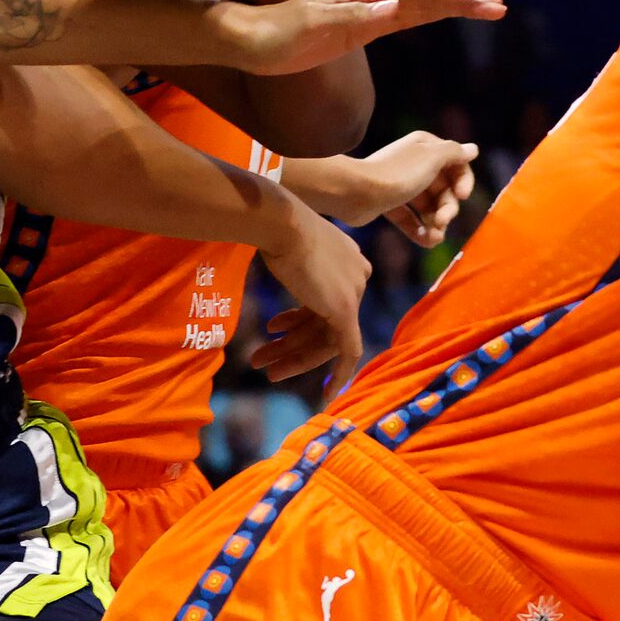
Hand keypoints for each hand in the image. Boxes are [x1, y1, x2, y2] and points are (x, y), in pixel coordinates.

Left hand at [224, 0, 504, 73]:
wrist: (248, 41)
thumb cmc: (276, 34)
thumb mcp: (312, 29)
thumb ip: (353, 18)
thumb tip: (393, 8)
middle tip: (500, 4)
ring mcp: (366, 10)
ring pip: (421, 5)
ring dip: (454, 7)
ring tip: (489, 10)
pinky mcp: (361, 27)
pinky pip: (406, 18)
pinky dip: (430, 16)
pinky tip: (445, 14)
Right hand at [247, 202, 370, 390]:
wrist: (281, 222)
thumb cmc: (275, 227)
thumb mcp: (288, 244)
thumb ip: (295, 263)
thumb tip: (276, 259)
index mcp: (348, 259)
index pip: (325, 301)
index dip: (297, 321)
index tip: (274, 329)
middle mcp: (357, 275)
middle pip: (324, 322)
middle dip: (291, 344)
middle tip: (262, 361)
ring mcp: (354, 293)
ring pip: (326, 339)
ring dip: (293, 357)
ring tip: (262, 368)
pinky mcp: (347, 311)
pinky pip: (348, 352)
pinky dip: (338, 376)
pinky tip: (325, 398)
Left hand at [360, 131, 482, 242]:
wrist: (356, 192)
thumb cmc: (397, 173)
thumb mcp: (432, 157)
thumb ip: (455, 153)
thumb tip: (473, 149)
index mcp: (426, 148)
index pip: (457, 165)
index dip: (464, 182)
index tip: (462, 196)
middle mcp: (415, 163)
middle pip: (444, 190)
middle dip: (448, 209)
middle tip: (442, 221)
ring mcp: (402, 185)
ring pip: (429, 208)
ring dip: (436, 224)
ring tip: (434, 238)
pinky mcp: (390, 204)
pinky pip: (411, 219)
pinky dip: (419, 231)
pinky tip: (425, 242)